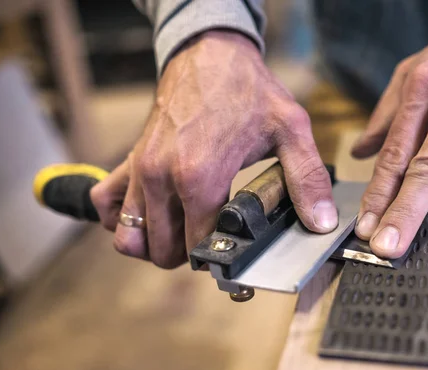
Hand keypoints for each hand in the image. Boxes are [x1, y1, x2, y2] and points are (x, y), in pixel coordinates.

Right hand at [90, 31, 336, 268]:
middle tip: (213, 240)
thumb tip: (320, 223)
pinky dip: (124, 219)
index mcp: (200, 178)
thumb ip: (306, 179)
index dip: (219, 256)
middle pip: (162, 252)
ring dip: (156, 245)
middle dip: (189, 255)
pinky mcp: (128, 161)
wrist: (208, 54)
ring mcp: (140, 171)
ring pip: (130, 239)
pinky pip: (107, 207)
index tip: (234, 249)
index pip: (198, 247)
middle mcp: (162, 179)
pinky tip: (153, 213)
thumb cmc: (247, 91)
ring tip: (184, 231)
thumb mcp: (290, 130)